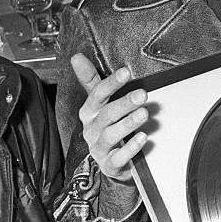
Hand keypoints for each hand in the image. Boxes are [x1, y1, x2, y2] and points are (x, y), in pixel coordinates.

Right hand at [72, 53, 147, 181]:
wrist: (113, 161)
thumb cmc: (108, 126)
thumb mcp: (101, 103)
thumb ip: (92, 81)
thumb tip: (76, 57)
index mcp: (90, 112)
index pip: (98, 94)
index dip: (111, 83)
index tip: (126, 72)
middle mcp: (92, 129)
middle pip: (107, 114)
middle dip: (125, 103)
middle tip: (143, 94)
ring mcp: (99, 148)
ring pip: (111, 135)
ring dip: (128, 123)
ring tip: (144, 114)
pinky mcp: (110, 164)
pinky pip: (118, 157)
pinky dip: (131, 148)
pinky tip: (143, 138)